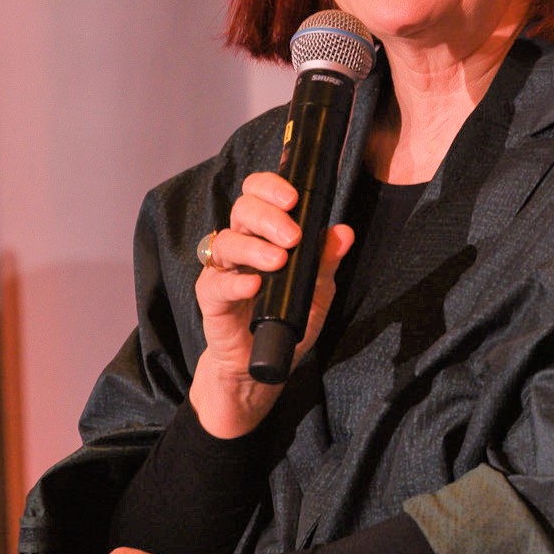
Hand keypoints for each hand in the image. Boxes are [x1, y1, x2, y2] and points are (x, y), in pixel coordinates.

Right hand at [190, 171, 355, 437]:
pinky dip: (235, 282)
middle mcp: (240, 245)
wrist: (261, 366)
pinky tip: (254, 286)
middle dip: (268, 216)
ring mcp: (222, 270)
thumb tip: (343, 232)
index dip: (271, 187)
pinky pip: (216, 283)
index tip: (294, 197)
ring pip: (226, 241)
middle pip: (242, 210)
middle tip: (293, 236)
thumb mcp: (316, 291)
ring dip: (254, 247)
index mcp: (263, 234)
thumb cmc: (286, 320)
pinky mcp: (210, 298)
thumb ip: (326, 261)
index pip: (259, 195)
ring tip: (278, 261)